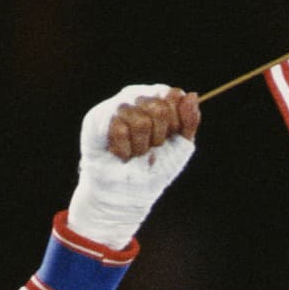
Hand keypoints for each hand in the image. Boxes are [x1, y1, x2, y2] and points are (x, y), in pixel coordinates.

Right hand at [66, 83, 199, 250]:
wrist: (128, 194)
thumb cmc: (153, 169)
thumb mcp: (180, 146)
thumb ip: (189, 121)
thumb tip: (192, 95)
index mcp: (157, 99)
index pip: (173, 95)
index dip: (175, 123)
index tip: (168, 138)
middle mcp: (136, 97)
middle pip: (158, 108)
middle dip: (158, 138)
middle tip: (148, 149)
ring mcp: (116, 105)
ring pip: (139, 121)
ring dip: (140, 147)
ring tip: (133, 153)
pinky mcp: (97, 117)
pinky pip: (119, 128)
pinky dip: (124, 150)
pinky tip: (119, 154)